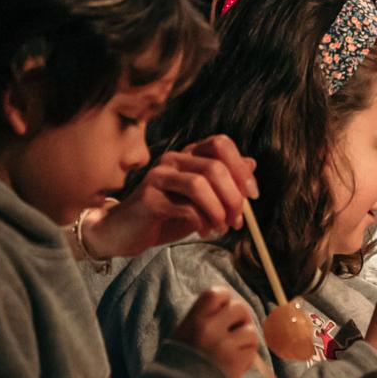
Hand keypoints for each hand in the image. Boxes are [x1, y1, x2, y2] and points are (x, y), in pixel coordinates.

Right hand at [88, 136, 257, 257]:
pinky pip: (185, 206)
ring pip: (200, 184)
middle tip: (238, 220)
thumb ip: (223, 183)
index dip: (241, 168)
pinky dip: (202, 221)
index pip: (221, 144)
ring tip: (222, 228)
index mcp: (187, 155)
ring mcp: (159, 176)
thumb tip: (252, 164)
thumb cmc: (164, 216)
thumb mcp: (200, 200)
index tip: (253, 195)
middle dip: (233, 196)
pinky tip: (205, 231)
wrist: (124, 233)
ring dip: (218, 210)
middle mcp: (173, 159)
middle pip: (214, 166)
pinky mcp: (149, 197)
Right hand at [171, 287, 259, 377]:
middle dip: (241, 320)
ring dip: (246, 341)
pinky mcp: (236, 361)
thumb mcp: (182, 336)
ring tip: (234, 353)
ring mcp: (224, 344)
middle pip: (240, 308)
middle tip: (235, 333)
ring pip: (250, 330)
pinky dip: (247, 358)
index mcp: (193, 319)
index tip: (224, 313)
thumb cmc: (177, 368)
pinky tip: (235, 366)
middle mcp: (209, 327)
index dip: (226, 301)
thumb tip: (225, 311)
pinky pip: (252, 351)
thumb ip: (202, 321)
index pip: (217, 294)